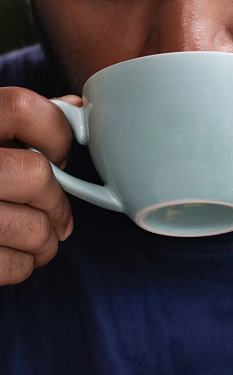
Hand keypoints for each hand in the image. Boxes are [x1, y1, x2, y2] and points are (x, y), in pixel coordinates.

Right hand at [0, 87, 81, 284]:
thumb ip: (21, 119)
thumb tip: (75, 108)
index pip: (23, 109)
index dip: (55, 133)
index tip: (59, 155)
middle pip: (36, 176)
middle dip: (57, 200)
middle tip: (55, 210)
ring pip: (34, 229)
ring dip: (47, 239)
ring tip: (38, 236)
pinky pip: (15, 265)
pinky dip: (25, 263)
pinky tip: (15, 252)